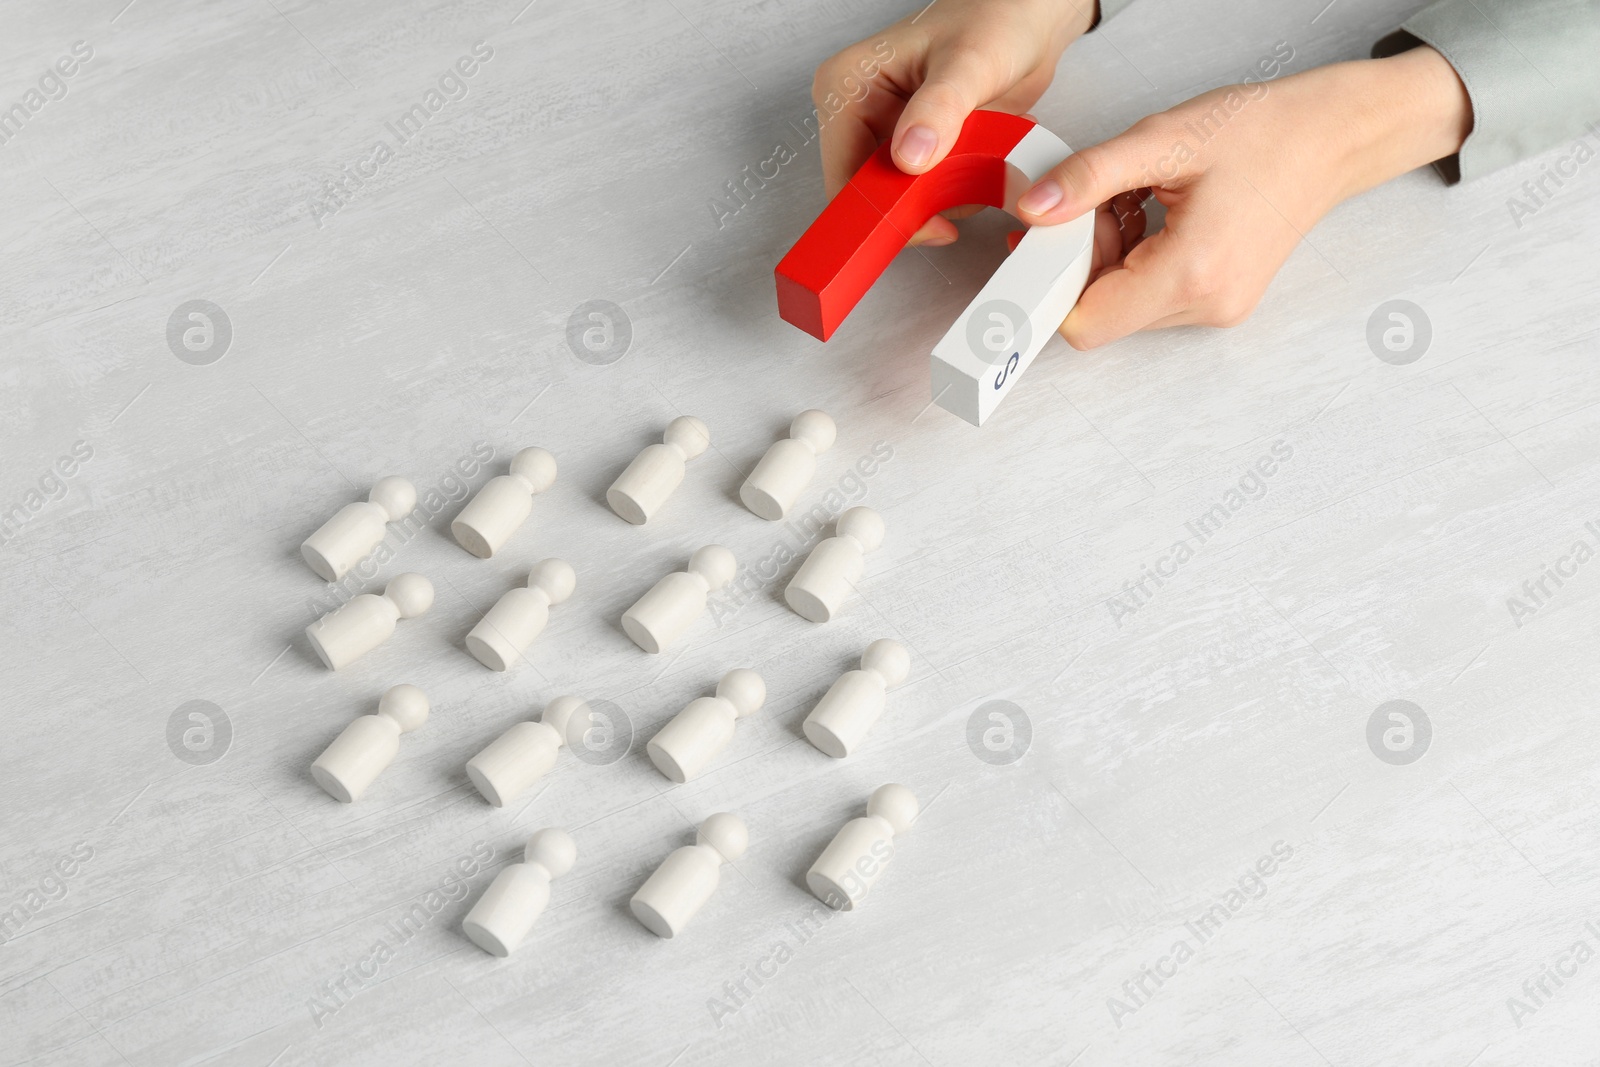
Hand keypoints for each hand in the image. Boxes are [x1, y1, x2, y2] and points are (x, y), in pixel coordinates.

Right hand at [812, 0, 1098, 245]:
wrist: (1028, 19)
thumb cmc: (996, 19)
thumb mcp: (968, 62)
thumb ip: (940, 108)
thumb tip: (908, 158)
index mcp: (847, 86)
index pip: (843, 175)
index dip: (882, 210)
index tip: (931, 224)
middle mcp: (857, 114)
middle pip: (870, 195)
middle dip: (922, 202)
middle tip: (969, 180)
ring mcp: (884, 135)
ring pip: (901, 202)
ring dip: (947, 196)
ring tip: (982, 155)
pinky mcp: (912, 151)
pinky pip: (926, 195)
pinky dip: (958, 191)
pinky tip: (982, 159)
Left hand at [1010, 46, 1472, 348]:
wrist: (1334, 136)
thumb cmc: (1265, 131)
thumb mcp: (1163, 140)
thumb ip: (1089, 178)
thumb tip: (1033, 209)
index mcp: (1191, 274)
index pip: (1086, 323)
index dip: (1057, 283)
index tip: (1053, 239)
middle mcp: (1206, 305)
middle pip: (1102, 313)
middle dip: (1086, 259)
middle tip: (1107, 200)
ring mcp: (1216, 309)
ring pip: (1124, 304)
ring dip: (1112, 256)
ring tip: (1140, 198)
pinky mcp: (1219, 300)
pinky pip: (1151, 295)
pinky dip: (1136, 257)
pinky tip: (1155, 212)